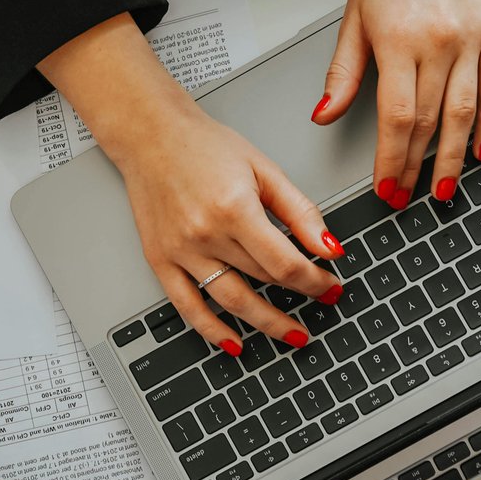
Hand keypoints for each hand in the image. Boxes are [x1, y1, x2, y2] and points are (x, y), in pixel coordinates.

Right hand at [39, 15, 342, 357]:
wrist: (150, 136)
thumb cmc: (204, 146)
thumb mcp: (263, 169)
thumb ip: (299, 211)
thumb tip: (329, 247)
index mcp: (234, 209)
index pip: (284, 263)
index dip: (314, 280)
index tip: (330, 285)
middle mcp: (205, 235)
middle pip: (262, 280)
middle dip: (298, 294)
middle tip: (321, 302)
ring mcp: (180, 252)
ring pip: (231, 301)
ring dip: (266, 323)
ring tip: (291, 334)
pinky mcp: (161, 261)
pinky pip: (188, 307)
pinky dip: (212, 331)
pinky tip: (234, 344)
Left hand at [312, 0, 480, 207]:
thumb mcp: (356, 19)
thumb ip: (342, 72)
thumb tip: (324, 114)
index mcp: (400, 41)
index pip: (396, 117)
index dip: (392, 160)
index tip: (386, 187)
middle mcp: (439, 42)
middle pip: (428, 121)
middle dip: (416, 167)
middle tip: (407, 197)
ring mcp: (471, 39)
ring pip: (465, 112)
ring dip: (453, 157)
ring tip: (443, 188)